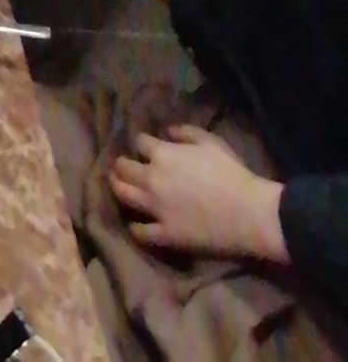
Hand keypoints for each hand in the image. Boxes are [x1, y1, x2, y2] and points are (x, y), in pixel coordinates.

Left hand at [109, 127, 287, 262]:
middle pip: (124, 168)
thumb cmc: (232, 173)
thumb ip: (186, 132)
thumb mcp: (211, 142)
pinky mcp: (165, 234)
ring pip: (124, 196)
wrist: (248, 214)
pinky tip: (135, 224)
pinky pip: (141, 231)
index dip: (140, 143)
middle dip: (121, 164)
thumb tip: (167, 131)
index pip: (139, 142)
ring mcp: (155, 208)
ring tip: (118, 186)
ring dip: (118, 188)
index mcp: (163, 155)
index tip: (142, 146)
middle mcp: (151, 179)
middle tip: (121, 166)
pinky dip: (135, 227)